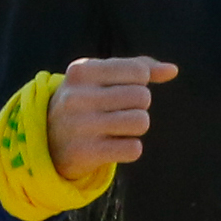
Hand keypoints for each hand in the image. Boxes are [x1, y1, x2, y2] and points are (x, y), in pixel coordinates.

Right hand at [48, 56, 177, 182]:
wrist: (47, 139)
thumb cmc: (86, 100)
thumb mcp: (102, 76)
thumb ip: (139, 68)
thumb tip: (172, 70)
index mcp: (82, 71)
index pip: (139, 71)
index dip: (139, 82)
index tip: (119, 88)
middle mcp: (77, 96)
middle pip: (143, 97)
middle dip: (138, 106)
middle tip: (117, 111)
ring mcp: (80, 125)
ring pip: (141, 122)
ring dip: (135, 127)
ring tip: (115, 128)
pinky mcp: (85, 153)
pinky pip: (134, 149)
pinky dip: (130, 148)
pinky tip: (111, 145)